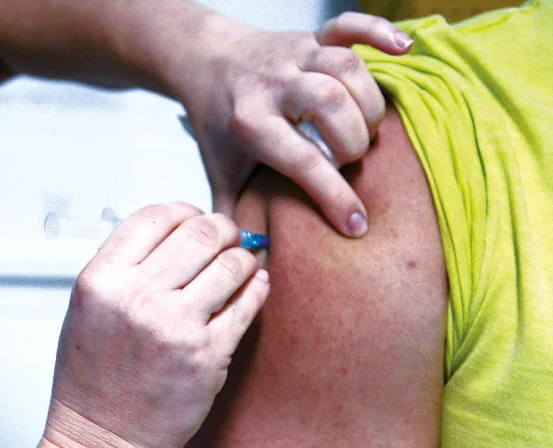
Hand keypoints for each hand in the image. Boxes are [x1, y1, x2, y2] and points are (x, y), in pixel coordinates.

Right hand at [43, 203, 269, 447]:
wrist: (102, 443)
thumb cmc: (92, 380)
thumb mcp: (88, 308)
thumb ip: (126, 265)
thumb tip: (176, 230)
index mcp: (101, 281)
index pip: (154, 216)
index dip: (183, 210)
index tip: (194, 218)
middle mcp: (137, 298)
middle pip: (199, 231)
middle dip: (222, 227)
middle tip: (228, 235)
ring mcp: (175, 327)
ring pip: (231, 264)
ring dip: (242, 257)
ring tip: (240, 263)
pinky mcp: (207, 356)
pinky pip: (247, 303)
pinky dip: (256, 287)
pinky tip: (254, 284)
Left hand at [175, 12, 412, 236]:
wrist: (204, 62)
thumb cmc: (217, 123)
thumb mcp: (220, 172)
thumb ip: (233, 216)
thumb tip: (247, 262)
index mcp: (251, 123)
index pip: (302, 161)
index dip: (335, 196)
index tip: (357, 224)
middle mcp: (274, 86)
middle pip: (331, 104)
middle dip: (353, 140)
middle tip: (350, 159)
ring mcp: (295, 56)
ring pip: (347, 68)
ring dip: (368, 102)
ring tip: (364, 128)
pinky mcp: (310, 37)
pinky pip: (349, 25)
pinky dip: (379, 33)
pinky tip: (403, 49)